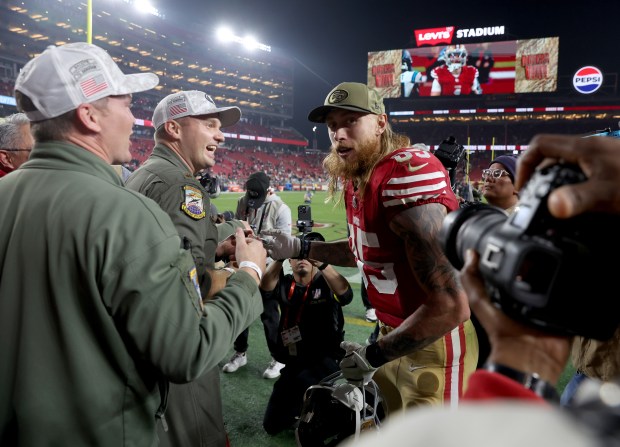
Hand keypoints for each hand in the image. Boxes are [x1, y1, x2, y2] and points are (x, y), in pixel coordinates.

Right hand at [232, 228, 265, 281]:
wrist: (250, 273)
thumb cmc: (245, 257)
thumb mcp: (240, 245)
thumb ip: (239, 236)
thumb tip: (239, 228)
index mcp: (258, 244)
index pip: (247, 240)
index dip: (239, 242)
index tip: (233, 245)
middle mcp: (262, 250)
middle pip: (248, 249)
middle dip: (238, 251)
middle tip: (231, 253)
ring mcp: (262, 259)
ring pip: (249, 256)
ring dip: (240, 257)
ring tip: (232, 260)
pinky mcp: (261, 267)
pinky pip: (251, 263)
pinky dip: (245, 263)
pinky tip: (237, 265)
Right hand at [259, 229, 300, 259]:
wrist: (294, 246)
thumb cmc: (287, 239)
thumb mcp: (279, 233)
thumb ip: (271, 232)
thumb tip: (262, 231)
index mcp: (272, 241)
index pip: (264, 241)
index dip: (260, 239)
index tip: (257, 238)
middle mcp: (272, 247)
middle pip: (264, 246)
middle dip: (261, 245)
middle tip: (257, 243)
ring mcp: (273, 252)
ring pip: (266, 251)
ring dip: (263, 249)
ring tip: (262, 247)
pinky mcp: (275, 256)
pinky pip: (270, 256)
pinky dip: (268, 254)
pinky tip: (267, 251)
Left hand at [339, 341, 376, 384]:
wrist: (373, 357)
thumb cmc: (360, 351)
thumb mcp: (352, 346)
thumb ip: (345, 345)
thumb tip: (341, 344)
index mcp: (344, 365)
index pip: (342, 365)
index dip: (346, 362)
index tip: (350, 360)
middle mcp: (348, 373)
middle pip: (346, 373)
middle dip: (348, 370)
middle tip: (353, 366)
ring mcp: (355, 378)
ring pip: (351, 379)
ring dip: (352, 376)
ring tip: (356, 372)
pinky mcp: (362, 382)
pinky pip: (357, 383)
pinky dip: (357, 381)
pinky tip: (359, 378)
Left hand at [460, 249, 569, 383]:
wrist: (527, 354)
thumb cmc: (501, 329)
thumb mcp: (480, 301)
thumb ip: (471, 280)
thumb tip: (471, 253)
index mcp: (510, 290)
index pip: (516, 267)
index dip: (517, 254)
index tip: (521, 239)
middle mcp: (530, 295)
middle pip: (538, 271)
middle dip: (541, 260)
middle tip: (545, 247)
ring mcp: (550, 302)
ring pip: (558, 280)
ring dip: (559, 272)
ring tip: (561, 257)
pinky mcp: (567, 310)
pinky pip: (574, 295)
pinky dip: (573, 287)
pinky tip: (573, 275)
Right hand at [517, 134, 619, 218]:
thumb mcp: (607, 195)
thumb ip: (577, 199)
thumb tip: (552, 206)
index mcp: (584, 148)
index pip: (539, 145)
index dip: (524, 164)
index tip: (523, 186)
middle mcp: (590, 147)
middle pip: (551, 153)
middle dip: (537, 175)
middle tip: (534, 197)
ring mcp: (600, 154)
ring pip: (566, 161)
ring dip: (553, 178)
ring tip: (551, 199)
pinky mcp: (609, 163)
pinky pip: (581, 168)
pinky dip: (570, 181)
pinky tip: (576, 197)